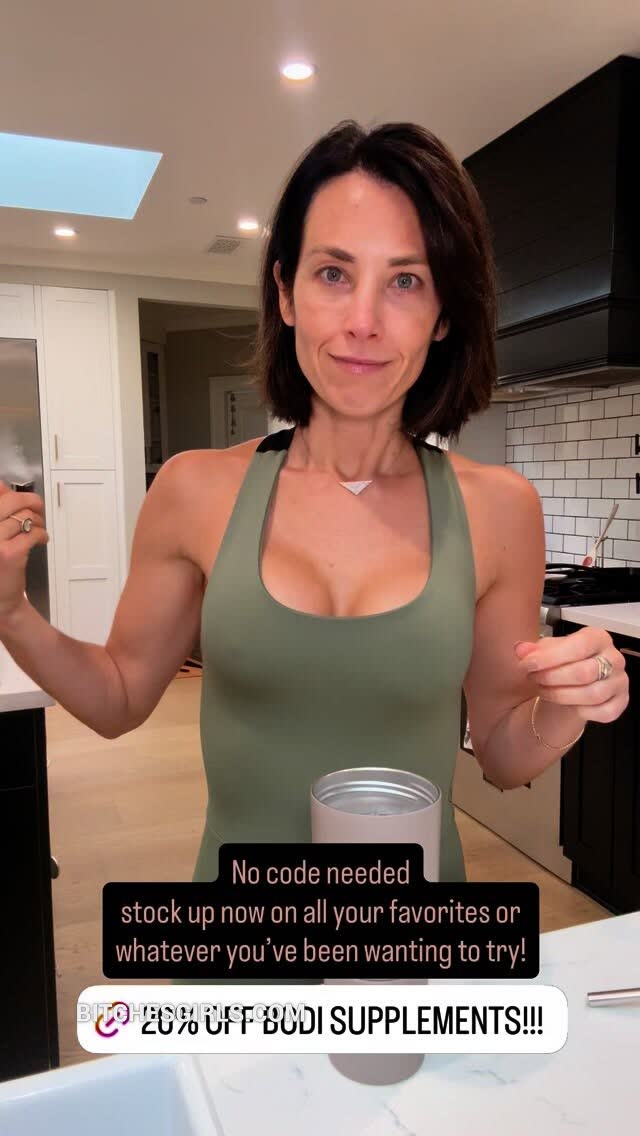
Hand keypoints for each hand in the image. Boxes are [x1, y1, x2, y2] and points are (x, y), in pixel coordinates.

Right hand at [0, 479, 48, 622]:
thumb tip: (2, 487)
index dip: (6, 492)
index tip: (15, 496)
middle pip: (10, 501)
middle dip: (29, 501)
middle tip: (37, 506)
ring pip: (24, 517)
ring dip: (38, 521)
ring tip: (38, 528)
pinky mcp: (9, 553)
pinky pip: (33, 533)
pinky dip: (41, 534)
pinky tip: (41, 539)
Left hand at [514, 627, 628, 724]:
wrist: (573, 684)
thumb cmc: (562, 663)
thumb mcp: (545, 652)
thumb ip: (532, 650)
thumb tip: (521, 649)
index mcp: (598, 638)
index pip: (578, 646)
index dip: (549, 657)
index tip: (527, 664)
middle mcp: (614, 658)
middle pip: (584, 672)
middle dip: (551, 678)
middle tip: (533, 678)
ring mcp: (619, 682)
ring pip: (592, 694)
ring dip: (560, 695)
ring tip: (543, 690)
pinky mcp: (620, 702)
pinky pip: (603, 712)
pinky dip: (581, 711)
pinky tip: (565, 704)